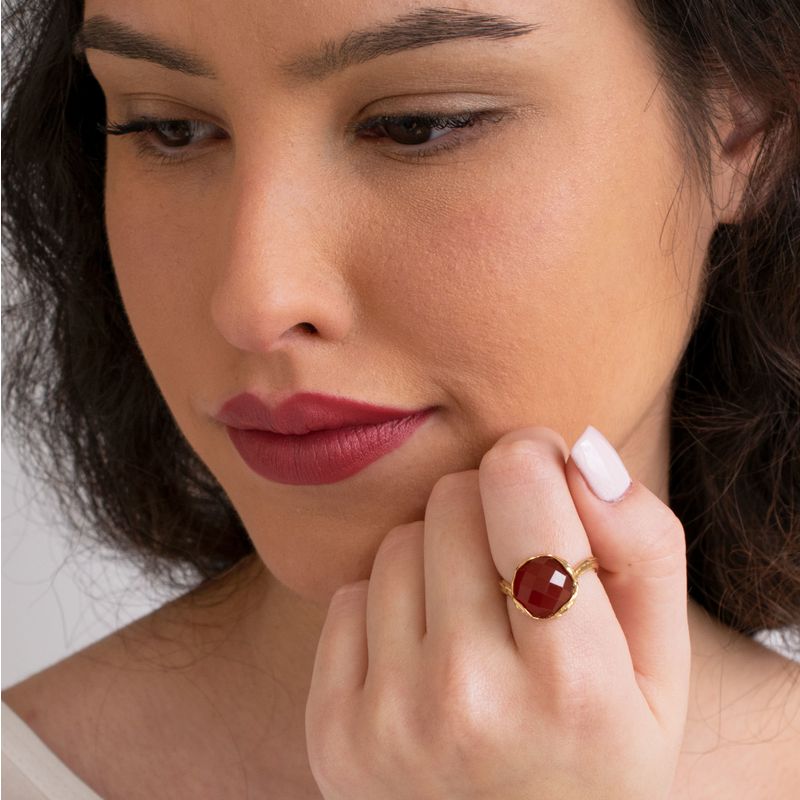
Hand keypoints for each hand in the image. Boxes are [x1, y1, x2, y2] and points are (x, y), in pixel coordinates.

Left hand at [305, 426, 689, 798]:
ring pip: (398, 542)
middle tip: (514, 565)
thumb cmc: (598, 755)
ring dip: (437, 558)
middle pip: (451, 501)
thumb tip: (581, 452)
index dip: (531, 457)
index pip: (517, 486)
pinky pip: (348, 596)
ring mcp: (388, 720)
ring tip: (473, 620)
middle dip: (488, 510)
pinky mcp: (332, 731)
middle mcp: (466, 700)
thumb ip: (644, 549)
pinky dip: (388, 607)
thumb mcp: (660, 670)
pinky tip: (424, 658)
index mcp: (570, 685)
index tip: (543, 476)